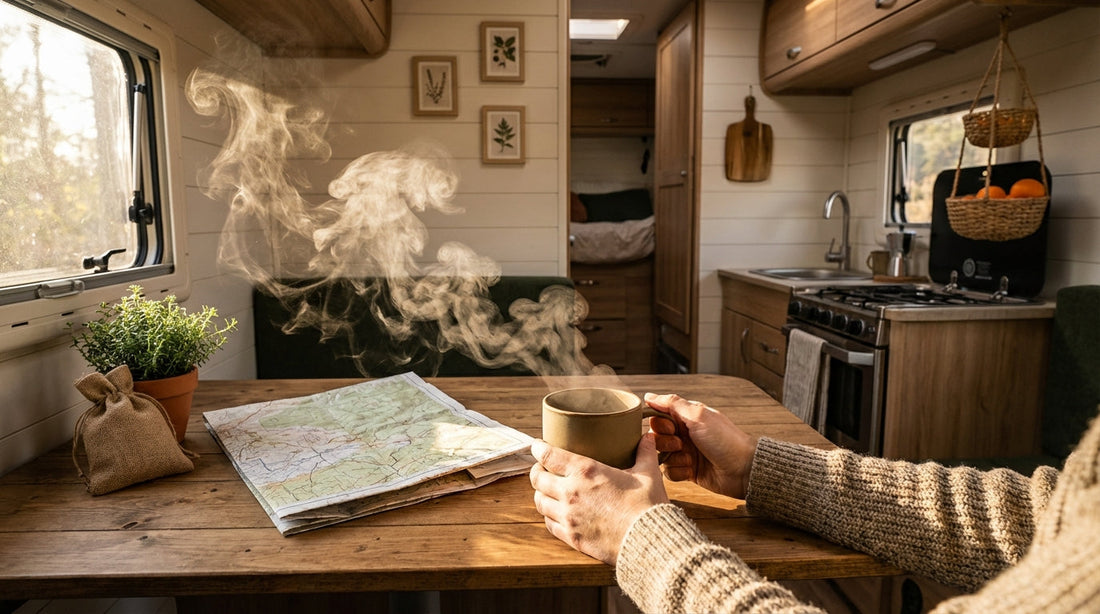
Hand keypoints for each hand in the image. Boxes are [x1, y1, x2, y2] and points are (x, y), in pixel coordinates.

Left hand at [529, 434, 668, 565]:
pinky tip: (555, 513)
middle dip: (536, 471)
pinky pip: (550, 524)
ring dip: (540, 493)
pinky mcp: (572, 537)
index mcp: (585, 471)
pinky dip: (549, 516)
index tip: (537, 446)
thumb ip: (645, 453)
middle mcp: (570, 493)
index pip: (549, 455)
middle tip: (541, 468)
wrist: (648, 540)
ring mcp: (568, 517)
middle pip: (538, 479)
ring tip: (545, 490)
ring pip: (540, 502)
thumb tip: (648, 437)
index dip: (538, 449)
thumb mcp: (648, 473)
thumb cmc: (648, 505)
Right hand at [645, 393, 757, 499]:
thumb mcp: (698, 416)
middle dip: (665, 442)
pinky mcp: (688, 471)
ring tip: (690, 458)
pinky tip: (692, 470)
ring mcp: (686, 453)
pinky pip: (670, 472)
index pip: (657, 417)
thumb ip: (672, 404)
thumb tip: (649, 395)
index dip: (659, 424)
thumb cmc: (725, 440)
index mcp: (686, 417)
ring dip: (673, 458)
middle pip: (656, 437)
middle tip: (681, 444)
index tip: (672, 428)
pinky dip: (679, 471)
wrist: (743, 469)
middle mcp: (684, 434)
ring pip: (661, 456)